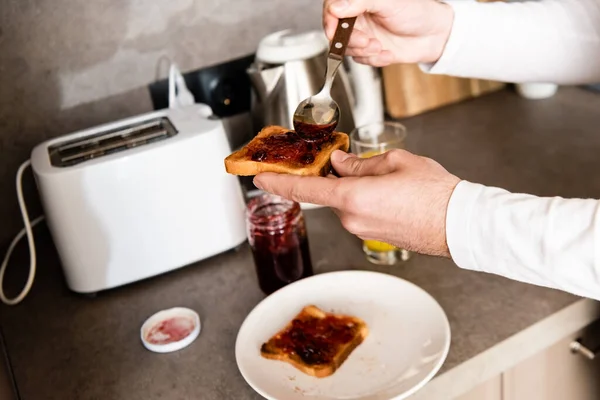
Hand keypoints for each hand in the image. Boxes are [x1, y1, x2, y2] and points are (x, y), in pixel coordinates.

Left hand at [253, 149, 460, 256]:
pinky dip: (362, 197)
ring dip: (353, 186)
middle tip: (348, 158)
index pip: (303, 188)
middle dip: (334, 174)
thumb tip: (340, 164)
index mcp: (352, 196)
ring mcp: (361, 229)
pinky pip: (358, 211)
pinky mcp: (372, 234)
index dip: (277, 181)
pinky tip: (388, 191)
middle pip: (329, 191)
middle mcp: (351, 218)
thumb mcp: (395, 162)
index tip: (259, 177)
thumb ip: (359, 163)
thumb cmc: (433, 193)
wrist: (458, 224)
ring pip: (345, 200)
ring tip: (386, 176)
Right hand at [323, 0, 454, 65]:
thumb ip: (360, 2)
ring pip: (346, 49)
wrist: (433, 36)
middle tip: (366, 41)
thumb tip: (336, 7)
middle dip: (351, 40)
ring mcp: (362, 35)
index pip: (332, 9)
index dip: (330, 21)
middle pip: (336, 33)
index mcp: (358, 1)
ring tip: (380, 46)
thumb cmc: (416, 13)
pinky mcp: (368, 51)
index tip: (335, 30)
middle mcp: (357, 18)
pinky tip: (388, 53)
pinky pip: (360, 60)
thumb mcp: (388, 3)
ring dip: (363, 51)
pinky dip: (374, 60)